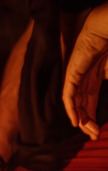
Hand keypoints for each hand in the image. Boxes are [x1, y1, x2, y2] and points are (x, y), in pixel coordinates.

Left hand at [63, 3, 107, 139]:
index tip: (98, 132)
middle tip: (94, 136)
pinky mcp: (71, 76)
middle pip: (81, 107)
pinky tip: (76, 122)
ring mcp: (75, 78)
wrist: (105, 31)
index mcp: (92, 79)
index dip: (92, 118)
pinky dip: (72, 110)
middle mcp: (82, 81)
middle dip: (87, 123)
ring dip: (81, 120)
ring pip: (74, 105)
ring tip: (89, 132)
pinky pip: (68, 97)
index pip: (88, 103)